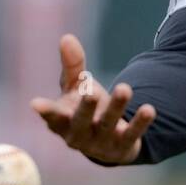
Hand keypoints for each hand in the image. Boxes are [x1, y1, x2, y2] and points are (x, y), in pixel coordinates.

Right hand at [30, 34, 155, 165]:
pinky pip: (131, 135)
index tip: (36, 104)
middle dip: (86, 108)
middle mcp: (78, 135)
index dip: (45, 111)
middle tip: (92, 92)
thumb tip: (66, 37)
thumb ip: (72, 65)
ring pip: (108, 125)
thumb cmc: (84, 107)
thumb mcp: (76, 87)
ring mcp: (100, 143)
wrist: (107, 141)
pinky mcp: (122, 147)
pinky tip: (149, 109)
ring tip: (124, 88)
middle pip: (81, 121)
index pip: (53, 116)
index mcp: (62, 121)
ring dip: (116, 107)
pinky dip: (139, 123)